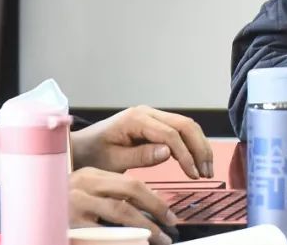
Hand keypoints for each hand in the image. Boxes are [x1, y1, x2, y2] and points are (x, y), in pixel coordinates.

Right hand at [69, 167, 176, 244]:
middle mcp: (81, 187)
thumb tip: (149, 210)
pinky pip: (103, 235)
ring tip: (158, 239)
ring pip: (120, 213)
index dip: (154, 199)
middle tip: (170, 226)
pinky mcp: (68, 226)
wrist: (24, 216)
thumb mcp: (85, 196)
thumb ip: (110, 197)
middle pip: (130, 193)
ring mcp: (73, 206)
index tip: (168, 214)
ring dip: (145, 228)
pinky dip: (122, 240)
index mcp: (89, 176)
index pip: (130, 184)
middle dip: (156, 209)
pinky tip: (135, 244)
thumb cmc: (59, 208)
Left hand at [70, 105, 213, 177]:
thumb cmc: (92, 154)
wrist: (80, 147)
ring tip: (206, 169)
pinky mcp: (155, 124)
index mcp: (136, 119)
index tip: (193, 174)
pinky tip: (195, 160)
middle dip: (199, 148)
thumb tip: (169, 152)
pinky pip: (179, 130)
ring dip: (199, 146)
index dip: (185, 154)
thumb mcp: (112, 160)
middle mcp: (148, 113)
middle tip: (206, 172)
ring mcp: (152, 116)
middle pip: (185, 125)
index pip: (170, 134)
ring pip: (186, 126)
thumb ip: (140, 156)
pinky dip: (191, 144)